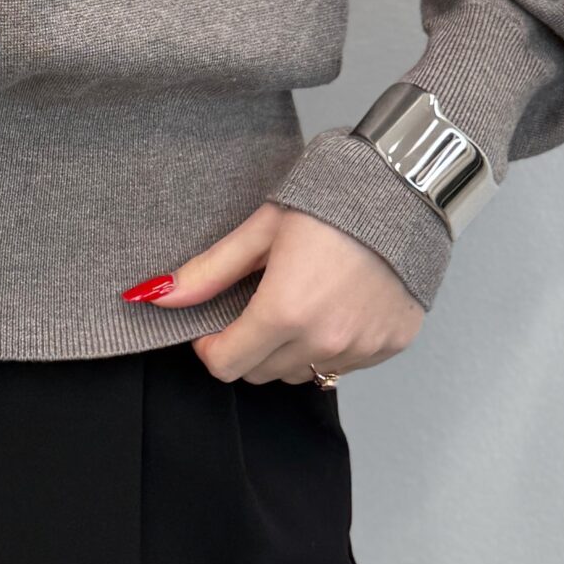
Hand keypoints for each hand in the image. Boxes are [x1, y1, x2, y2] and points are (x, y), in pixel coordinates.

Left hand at [123, 201, 424, 384]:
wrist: (407, 189)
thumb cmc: (332, 201)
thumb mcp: (261, 230)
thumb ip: (209, 272)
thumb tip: (156, 296)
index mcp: (284, 312)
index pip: (226, 365)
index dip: (211, 346)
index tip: (214, 324)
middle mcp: (324, 340)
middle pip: (260, 373)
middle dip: (247, 346)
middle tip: (257, 304)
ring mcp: (361, 347)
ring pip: (302, 373)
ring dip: (289, 349)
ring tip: (300, 301)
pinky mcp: (390, 345)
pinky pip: (343, 365)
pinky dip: (330, 346)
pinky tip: (335, 305)